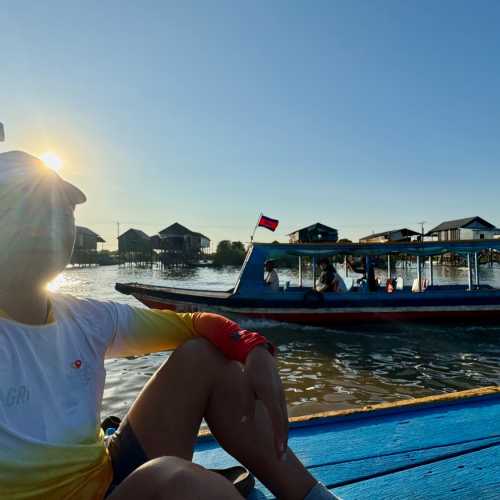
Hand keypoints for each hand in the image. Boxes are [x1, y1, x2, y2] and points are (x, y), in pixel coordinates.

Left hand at [244, 345, 287, 459]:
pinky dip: (281, 427)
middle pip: (284, 423)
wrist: (260, 354)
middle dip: (283, 442)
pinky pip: (282, 414)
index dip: (278, 436)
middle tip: (281, 460)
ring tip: (280, 453)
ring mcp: (281, 396)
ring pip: (284, 419)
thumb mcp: (245, 386)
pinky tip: (279, 436)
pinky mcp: (279, 396)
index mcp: (270, 395)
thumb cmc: (250, 370)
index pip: (277, 420)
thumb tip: (243, 423)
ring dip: (283, 436)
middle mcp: (279, 397)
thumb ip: (246, 405)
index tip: (279, 451)